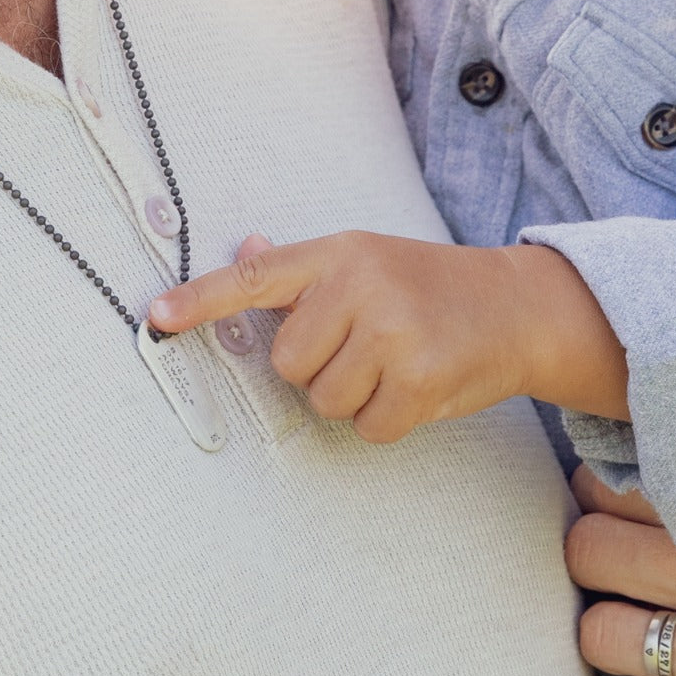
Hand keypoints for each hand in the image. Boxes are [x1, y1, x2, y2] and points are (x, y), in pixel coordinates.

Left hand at [149, 230, 623, 440]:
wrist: (517, 305)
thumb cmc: (430, 285)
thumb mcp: (368, 258)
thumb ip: (305, 269)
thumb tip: (244, 248)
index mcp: (338, 252)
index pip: (255, 277)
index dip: (202, 300)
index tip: (158, 317)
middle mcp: (360, 285)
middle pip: (287, 362)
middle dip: (318, 368)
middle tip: (364, 347)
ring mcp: (391, 331)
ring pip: (322, 399)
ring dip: (352, 395)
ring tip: (393, 363)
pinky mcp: (418, 379)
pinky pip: (366, 426)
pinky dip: (387, 419)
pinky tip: (415, 387)